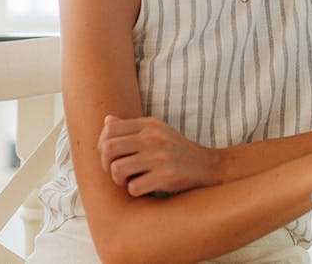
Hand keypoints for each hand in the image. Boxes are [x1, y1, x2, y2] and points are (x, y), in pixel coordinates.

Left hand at [97, 115, 219, 196]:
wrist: (209, 167)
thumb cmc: (178, 152)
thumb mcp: (158, 132)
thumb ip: (131, 127)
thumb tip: (106, 121)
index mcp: (150, 125)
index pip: (110, 130)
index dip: (102, 146)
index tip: (112, 157)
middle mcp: (154, 138)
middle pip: (108, 149)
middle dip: (106, 165)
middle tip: (117, 172)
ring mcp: (161, 157)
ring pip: (117, 170)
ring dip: (119, 180)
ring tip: (130, 181)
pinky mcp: (167, 176)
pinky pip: (134, 187)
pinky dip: (136, 191)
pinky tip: (146, 188)